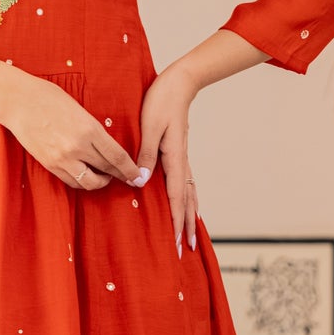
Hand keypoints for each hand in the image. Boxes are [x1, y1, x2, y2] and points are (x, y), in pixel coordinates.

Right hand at [1, 74, 144, 192]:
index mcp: (89, 129)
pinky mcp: (49, 164)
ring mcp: (62, 158)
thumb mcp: (79, 109)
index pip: (117, 156)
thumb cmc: (48, 98)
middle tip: (126, 177)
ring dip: (100, 182)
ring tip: (103, 176)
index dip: (129, 169)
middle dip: (119, 176)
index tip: (137, 175)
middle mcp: (78, 147)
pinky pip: (71, 181)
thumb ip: (93, 128)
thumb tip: (107, 144)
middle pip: (106, 170)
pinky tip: (85, 174)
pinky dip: (82, 181)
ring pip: (89, 182)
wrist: (18, 102)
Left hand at [135, 65, 198, 255]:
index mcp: (174, 158)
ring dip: (190, 216)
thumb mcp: (149, 127)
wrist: (179, 83)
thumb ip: (146, 155)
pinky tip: (189, 206)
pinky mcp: (179, 154)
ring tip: (191, 236)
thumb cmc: (161, 101)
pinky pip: (186, 183)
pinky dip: (189, 200)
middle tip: (186, 250)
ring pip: (189, 194)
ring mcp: (182, 159)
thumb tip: (142, 183)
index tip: (176, 242)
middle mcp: (181, 162)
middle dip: (186, 227)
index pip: (176, 197)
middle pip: (186, 201)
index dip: (176, 222)